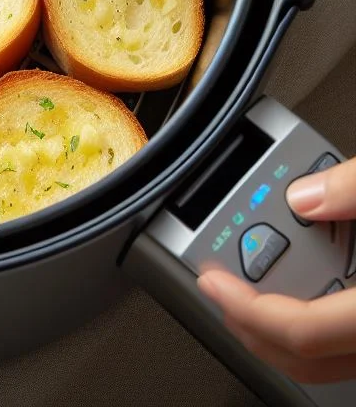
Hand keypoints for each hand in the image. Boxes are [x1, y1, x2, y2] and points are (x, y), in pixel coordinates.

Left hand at [197, 156, 355, 383]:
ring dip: (279, 324)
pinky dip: (316, 320)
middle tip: (215, 288)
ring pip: (328, 359)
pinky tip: (306, 285)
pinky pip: (346, 342)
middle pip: (304, 358)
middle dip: (248, 323)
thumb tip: (302, 194)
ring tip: (248, 287)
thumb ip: (352, 191)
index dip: (244, 307)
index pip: (299, 331)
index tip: (208, 279)